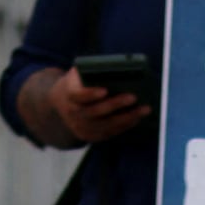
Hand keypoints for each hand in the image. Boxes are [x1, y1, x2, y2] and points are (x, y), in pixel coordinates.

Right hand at [34, 69, 150, 146]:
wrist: (61, 102)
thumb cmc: (77, 83)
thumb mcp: (78, 74)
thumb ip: (91, 71)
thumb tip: (118, 68)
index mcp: (69, 94)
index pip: (78, 95)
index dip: (91, 94)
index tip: (105, 90)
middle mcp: (73, 113)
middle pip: (95, 111)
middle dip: (116, 104)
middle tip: (133, 97)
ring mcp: (80, 126)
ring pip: (105, 125)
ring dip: (126, 118)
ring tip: (144, 109)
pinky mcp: (88, 136)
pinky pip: (108, 133)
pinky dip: (123, 126)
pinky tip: (136, 118)